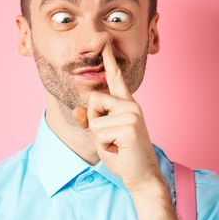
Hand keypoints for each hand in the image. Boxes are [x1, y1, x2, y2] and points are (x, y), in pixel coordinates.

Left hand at [72, 39, 162, 191]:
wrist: (142, 175)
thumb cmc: (123, 154)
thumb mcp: (102, 135)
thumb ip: (90, 121)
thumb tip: (76, 112)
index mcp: (126, 104)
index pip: (116, 79)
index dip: (110, 61)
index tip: (106, 44)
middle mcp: (130, 105)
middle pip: (93, 101)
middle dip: (94, 122)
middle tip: (111, 138)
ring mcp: (131, 114)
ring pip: (94, 119)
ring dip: (99, 137)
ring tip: (116, 144)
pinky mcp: (128, 126)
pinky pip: (98, 131)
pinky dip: (103, 145)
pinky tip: (119, 149)